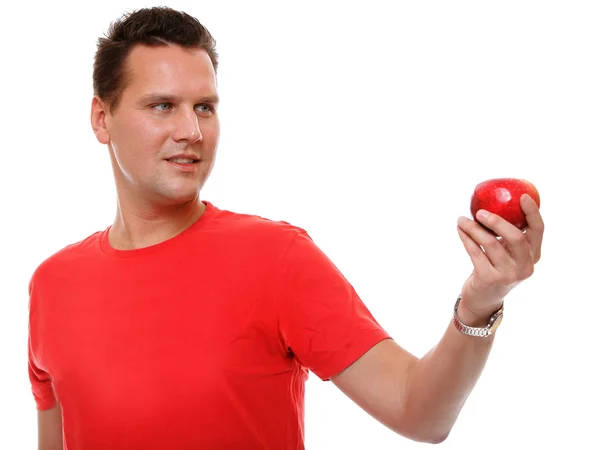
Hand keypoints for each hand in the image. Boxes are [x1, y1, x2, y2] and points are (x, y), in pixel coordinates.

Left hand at [456, 194, 543, 320]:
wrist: (484, 299)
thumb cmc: (496, 267)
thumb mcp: (508, 253)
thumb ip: (507, 234)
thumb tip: (494, 202)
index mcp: (534, 255)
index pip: (538, 230)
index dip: (532, 212)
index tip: (522, 196)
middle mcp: (525, 266)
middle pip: (515, 236)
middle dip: (497, 220)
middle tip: (480, 211)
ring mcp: (508, 274)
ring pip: (490, 243)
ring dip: (473, 228)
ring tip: (461, 219)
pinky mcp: (489, 279)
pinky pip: (475, 252)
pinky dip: (466, 238)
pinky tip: (460, 229)